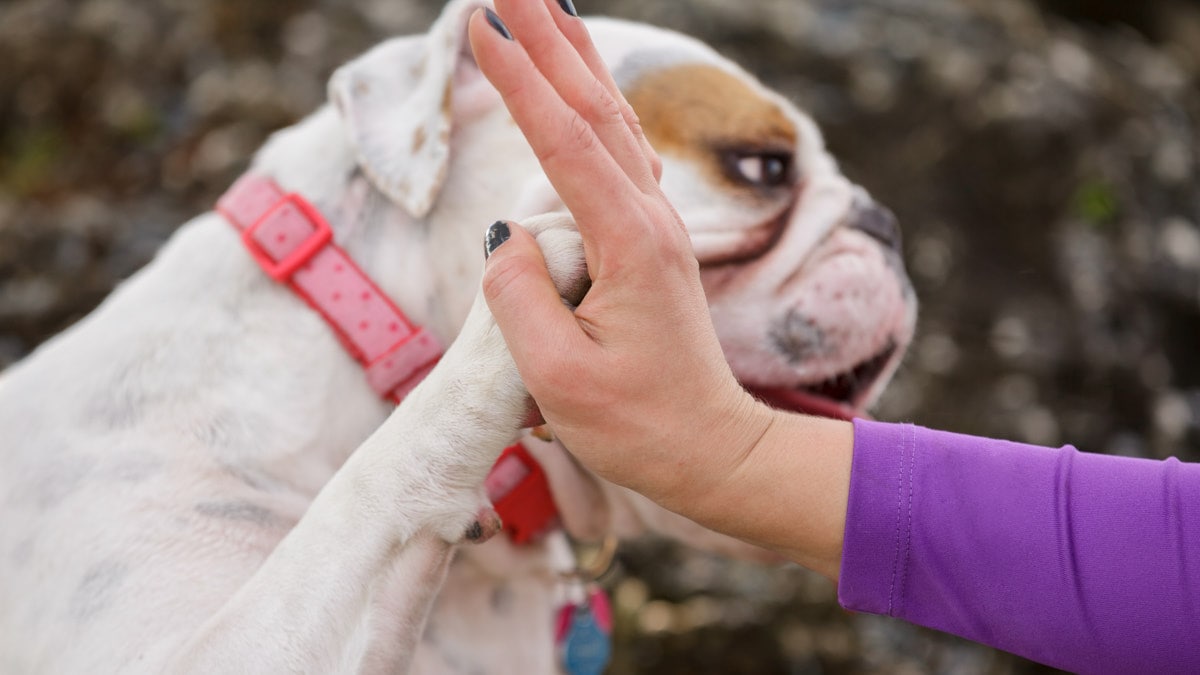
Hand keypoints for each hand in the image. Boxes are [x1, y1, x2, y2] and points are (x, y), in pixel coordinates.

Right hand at [469, 1, 852, 578]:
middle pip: (595, 111)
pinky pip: (618, 156)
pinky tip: (585, 91)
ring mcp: (655, 227)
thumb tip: (508, 239)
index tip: (480, 26)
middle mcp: (650, 220)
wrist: (710, 448)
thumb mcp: (558, 376)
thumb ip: (519, 297)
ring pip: (612, 125)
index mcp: (630, 244)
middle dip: (547, 43)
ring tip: (544, 10)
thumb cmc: (637, 423)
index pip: (565, 145)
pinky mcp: (649, 243)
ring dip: (574, 64)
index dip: (521, 83)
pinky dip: (594, 107)